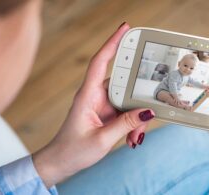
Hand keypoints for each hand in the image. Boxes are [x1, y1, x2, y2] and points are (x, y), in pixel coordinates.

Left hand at [32, 23, 154, 187]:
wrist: (61, 163)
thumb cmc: (72, 150)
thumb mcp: (102, 139)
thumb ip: (125, 125)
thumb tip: (147, 112)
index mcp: (87, 96)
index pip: (100, 62)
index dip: (112, 43)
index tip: (125, 29)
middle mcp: (95, 96)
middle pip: (123, 84)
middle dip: (138, 100)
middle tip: (146, 114)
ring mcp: (102, 105)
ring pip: (128, 100)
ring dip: (136, 118)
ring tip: (135, 137)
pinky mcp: (107, 114)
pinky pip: (126, 112)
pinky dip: (133, 124)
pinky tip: (132, 138)